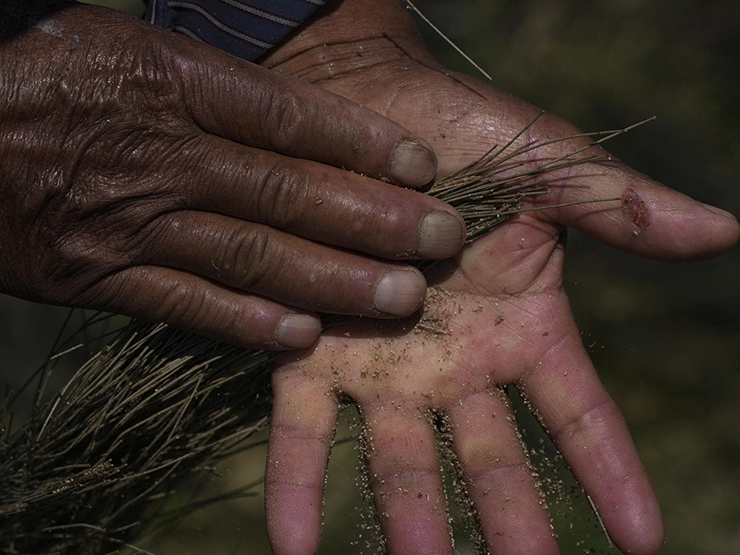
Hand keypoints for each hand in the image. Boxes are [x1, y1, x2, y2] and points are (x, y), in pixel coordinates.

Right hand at [0, 1, 465, 348]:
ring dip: (331, 281)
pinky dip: (243, 322)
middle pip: (287, 192)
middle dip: (372, 220)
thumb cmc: (43, 70)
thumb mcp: (127, 45)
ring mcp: (127, 221)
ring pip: (249, 255)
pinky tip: (301, 337)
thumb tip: (298, 109)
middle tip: (440, 241)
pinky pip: (182, 303)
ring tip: (400, 299)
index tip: (422, 166)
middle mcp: (158, 153)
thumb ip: (213, 83)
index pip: (287, 116)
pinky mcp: (94, 276)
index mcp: (167, 81)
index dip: (362, 143)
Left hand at [262, 1, 739, 553]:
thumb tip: (725, 233)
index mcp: (521, 326)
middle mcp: (454, 363)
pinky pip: (304, 426)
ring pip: (401, 458)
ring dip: (409, 518)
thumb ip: (621, 208)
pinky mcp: (312, 351)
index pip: (578, 414)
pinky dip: (296, 484)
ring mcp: (383, 365)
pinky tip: (294, 546)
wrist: (362, 107)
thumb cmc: (462, 128)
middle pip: (489, 458)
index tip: (641, 540)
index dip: (609, 472)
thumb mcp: (549, 164)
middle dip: (509, 521)